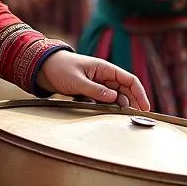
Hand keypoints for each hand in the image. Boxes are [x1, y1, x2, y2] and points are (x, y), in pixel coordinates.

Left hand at [36, 51, 150, 110]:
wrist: (42, 67)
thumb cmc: (60, 69)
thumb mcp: (77, 81)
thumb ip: (95, 90)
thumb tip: (115, 99)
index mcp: (104, 68)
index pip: (129, 79)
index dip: (140, 93)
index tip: (145, 108)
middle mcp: (103, 75)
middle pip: (124, 90)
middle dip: (131, 103)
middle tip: (132, 118)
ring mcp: (97, 83)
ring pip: (113, 97)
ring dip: (116, 106)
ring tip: (115, 116)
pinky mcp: (89, 91)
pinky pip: (101, 100)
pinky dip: (102, 106)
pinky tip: (96, 110)